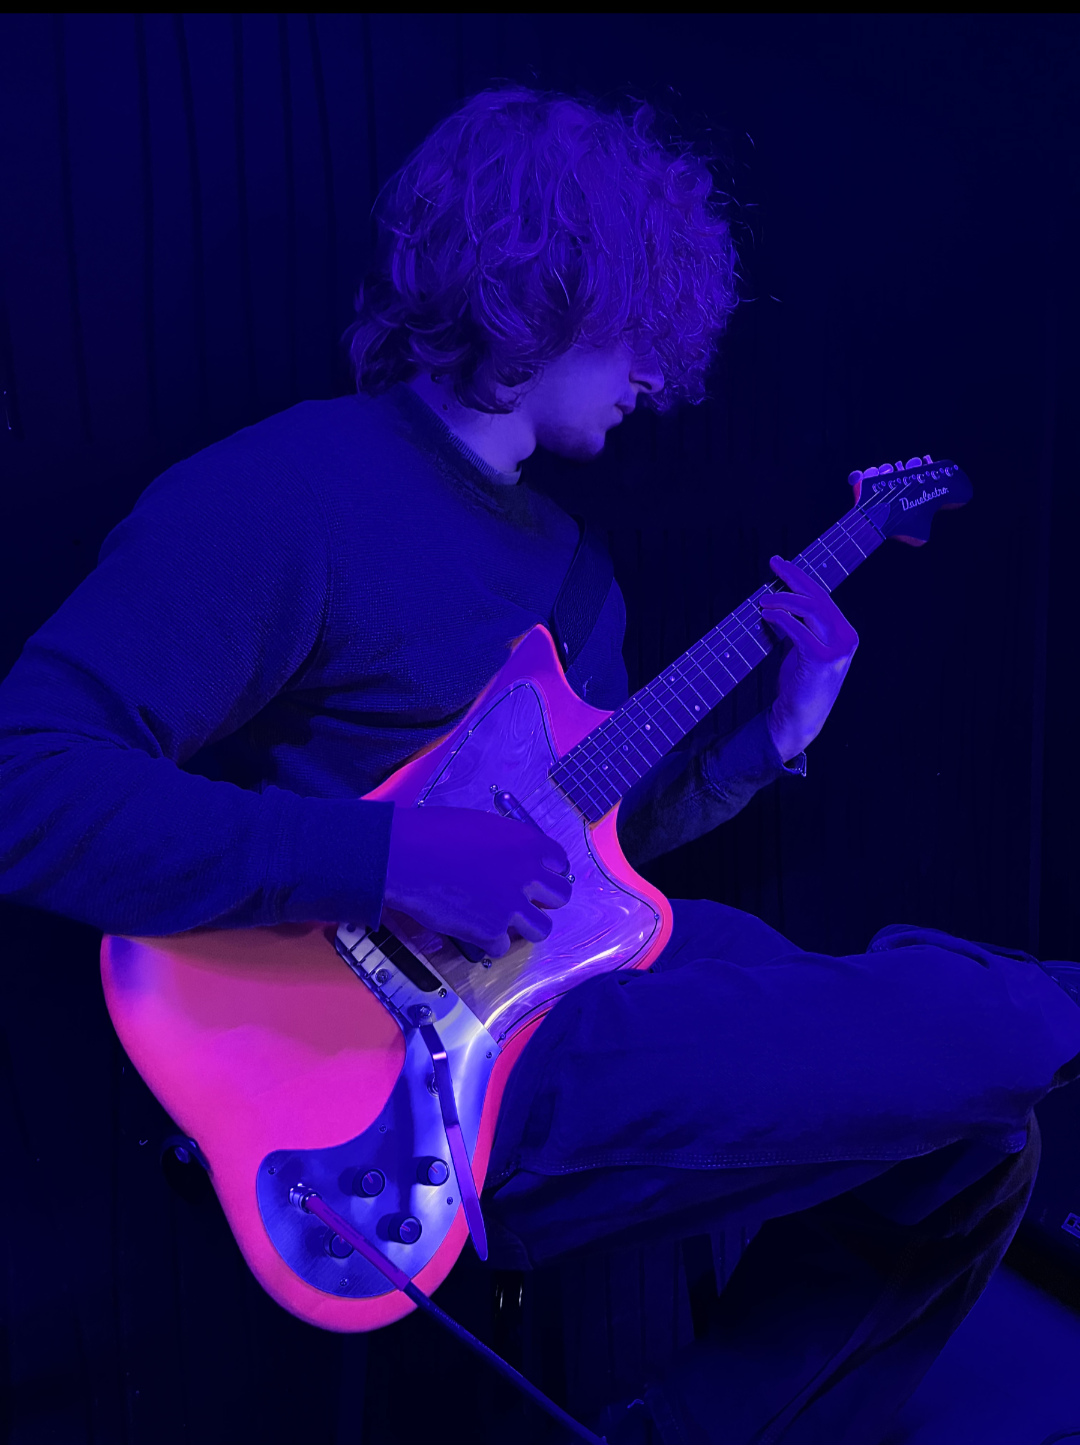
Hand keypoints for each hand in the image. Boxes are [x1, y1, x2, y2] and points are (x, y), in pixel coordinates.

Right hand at [383, 805, 571, 957]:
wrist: (404, 856)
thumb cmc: (433, 833)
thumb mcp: (482, 825)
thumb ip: (507, 844)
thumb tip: (512, 858)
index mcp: (528, 843)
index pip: (561, 864)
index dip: (547, 873)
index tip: (533, 879)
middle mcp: (528, 875)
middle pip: (561, 897)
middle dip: (543, 900)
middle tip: (520, 901)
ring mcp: (511, 906)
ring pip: (542, 929)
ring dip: (524, 926)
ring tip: (502, 921)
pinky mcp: (491, 932)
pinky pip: (503, 947)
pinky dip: (489, 942)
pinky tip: (472, 928)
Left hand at [761, 455, 930, 759]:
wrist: (800, 718)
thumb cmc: (798, 683)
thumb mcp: (802, 648)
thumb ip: (798, 625)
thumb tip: (778, 597)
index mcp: (844, 632)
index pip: (823, 597)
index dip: (801, 577)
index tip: (779, 563)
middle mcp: (846, 638)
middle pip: (819, 598)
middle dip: (794, 577)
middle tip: (772, 564)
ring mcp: (838, 650)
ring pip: (812, 609)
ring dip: (784, 599)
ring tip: (763, 600)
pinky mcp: (823, 661)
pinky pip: (800, 631)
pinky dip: (782, 619)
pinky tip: (767, 615)